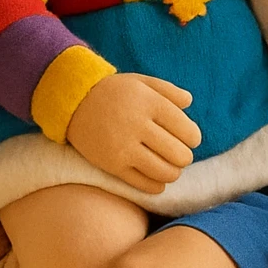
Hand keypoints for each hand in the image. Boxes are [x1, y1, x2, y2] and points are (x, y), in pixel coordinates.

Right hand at [66, 72, 200, 194]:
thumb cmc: (114, 91)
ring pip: (165, 172)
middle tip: (178, 153)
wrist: (74, 102)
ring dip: (173, 172)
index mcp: (150, 104)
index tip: (188, 138)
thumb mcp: (142, 82)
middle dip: (185, 157)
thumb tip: (190, 102)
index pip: (188, 132)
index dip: (193, 138)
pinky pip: (144, 184)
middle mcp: (138, 126)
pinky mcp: (113, 165)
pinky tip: (157, 178)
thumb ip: (169, 90)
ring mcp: (124, 148)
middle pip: (180, 155)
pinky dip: (157, 185)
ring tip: (168, 166)